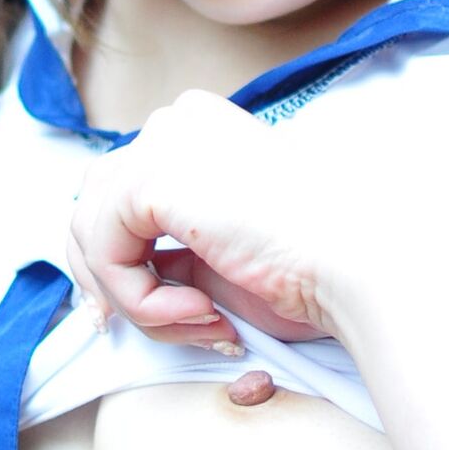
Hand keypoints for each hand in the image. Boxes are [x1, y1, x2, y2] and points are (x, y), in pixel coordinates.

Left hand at [67, 89, 384, 350]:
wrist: (357, 264)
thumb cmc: (309, 265)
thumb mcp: (219, 247)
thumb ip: (164, 247)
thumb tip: (104, 281)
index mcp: (197, 127)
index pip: (120, 191)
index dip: (121, 258)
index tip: (156, 314)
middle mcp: (174, 120)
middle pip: (93, 207)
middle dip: (115, 281)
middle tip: (171, 328)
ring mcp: (159, 142)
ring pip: (91, 236)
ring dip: (138, 302)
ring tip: (203, 324)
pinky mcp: (149, 179)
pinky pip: (105, 255)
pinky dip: (141, 302)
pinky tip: (203, 313)